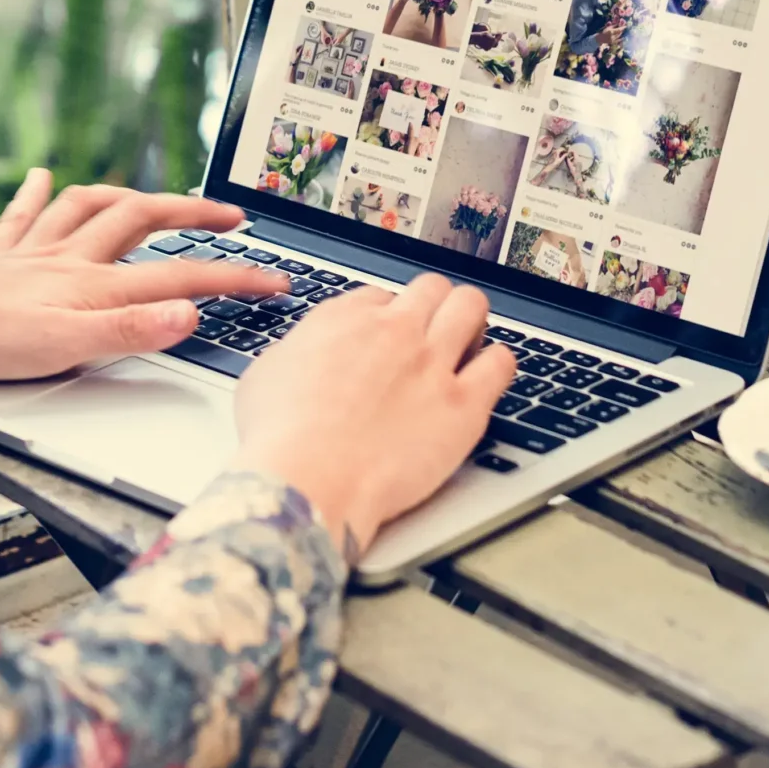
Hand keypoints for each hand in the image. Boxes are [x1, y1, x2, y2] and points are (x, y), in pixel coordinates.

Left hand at [0, 174, 288, 380]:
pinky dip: (36, 193)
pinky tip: (39, 176)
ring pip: (87, 207)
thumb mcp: (64, 349)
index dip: (233, 279)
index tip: (275, 282)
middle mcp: (65, 259)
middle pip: (141, 219)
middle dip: (192, 214)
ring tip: (151, 195)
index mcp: (91, 285)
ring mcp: (28, 254)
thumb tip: (191, 313)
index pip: (179, 276)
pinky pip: (21, 215)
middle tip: (231, 218)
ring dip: (126, 196)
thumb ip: (130, 330)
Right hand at [233, 275, 512, 557]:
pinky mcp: (463, 405)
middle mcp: (394, 331)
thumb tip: (306, 354)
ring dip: (470, 319)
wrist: (309, 479)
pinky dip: (498, 362)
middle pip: (431, 288)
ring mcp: (432, 363)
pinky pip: (501, 362)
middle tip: (432, 330)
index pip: (381, 296)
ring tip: (468, 340)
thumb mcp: (266, 373)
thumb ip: (298, 351)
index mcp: (345, 319)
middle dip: (433, 305)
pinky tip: (488, 374)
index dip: (386, 316)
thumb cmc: (280, 438)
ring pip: (471, 308)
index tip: (386, 335)